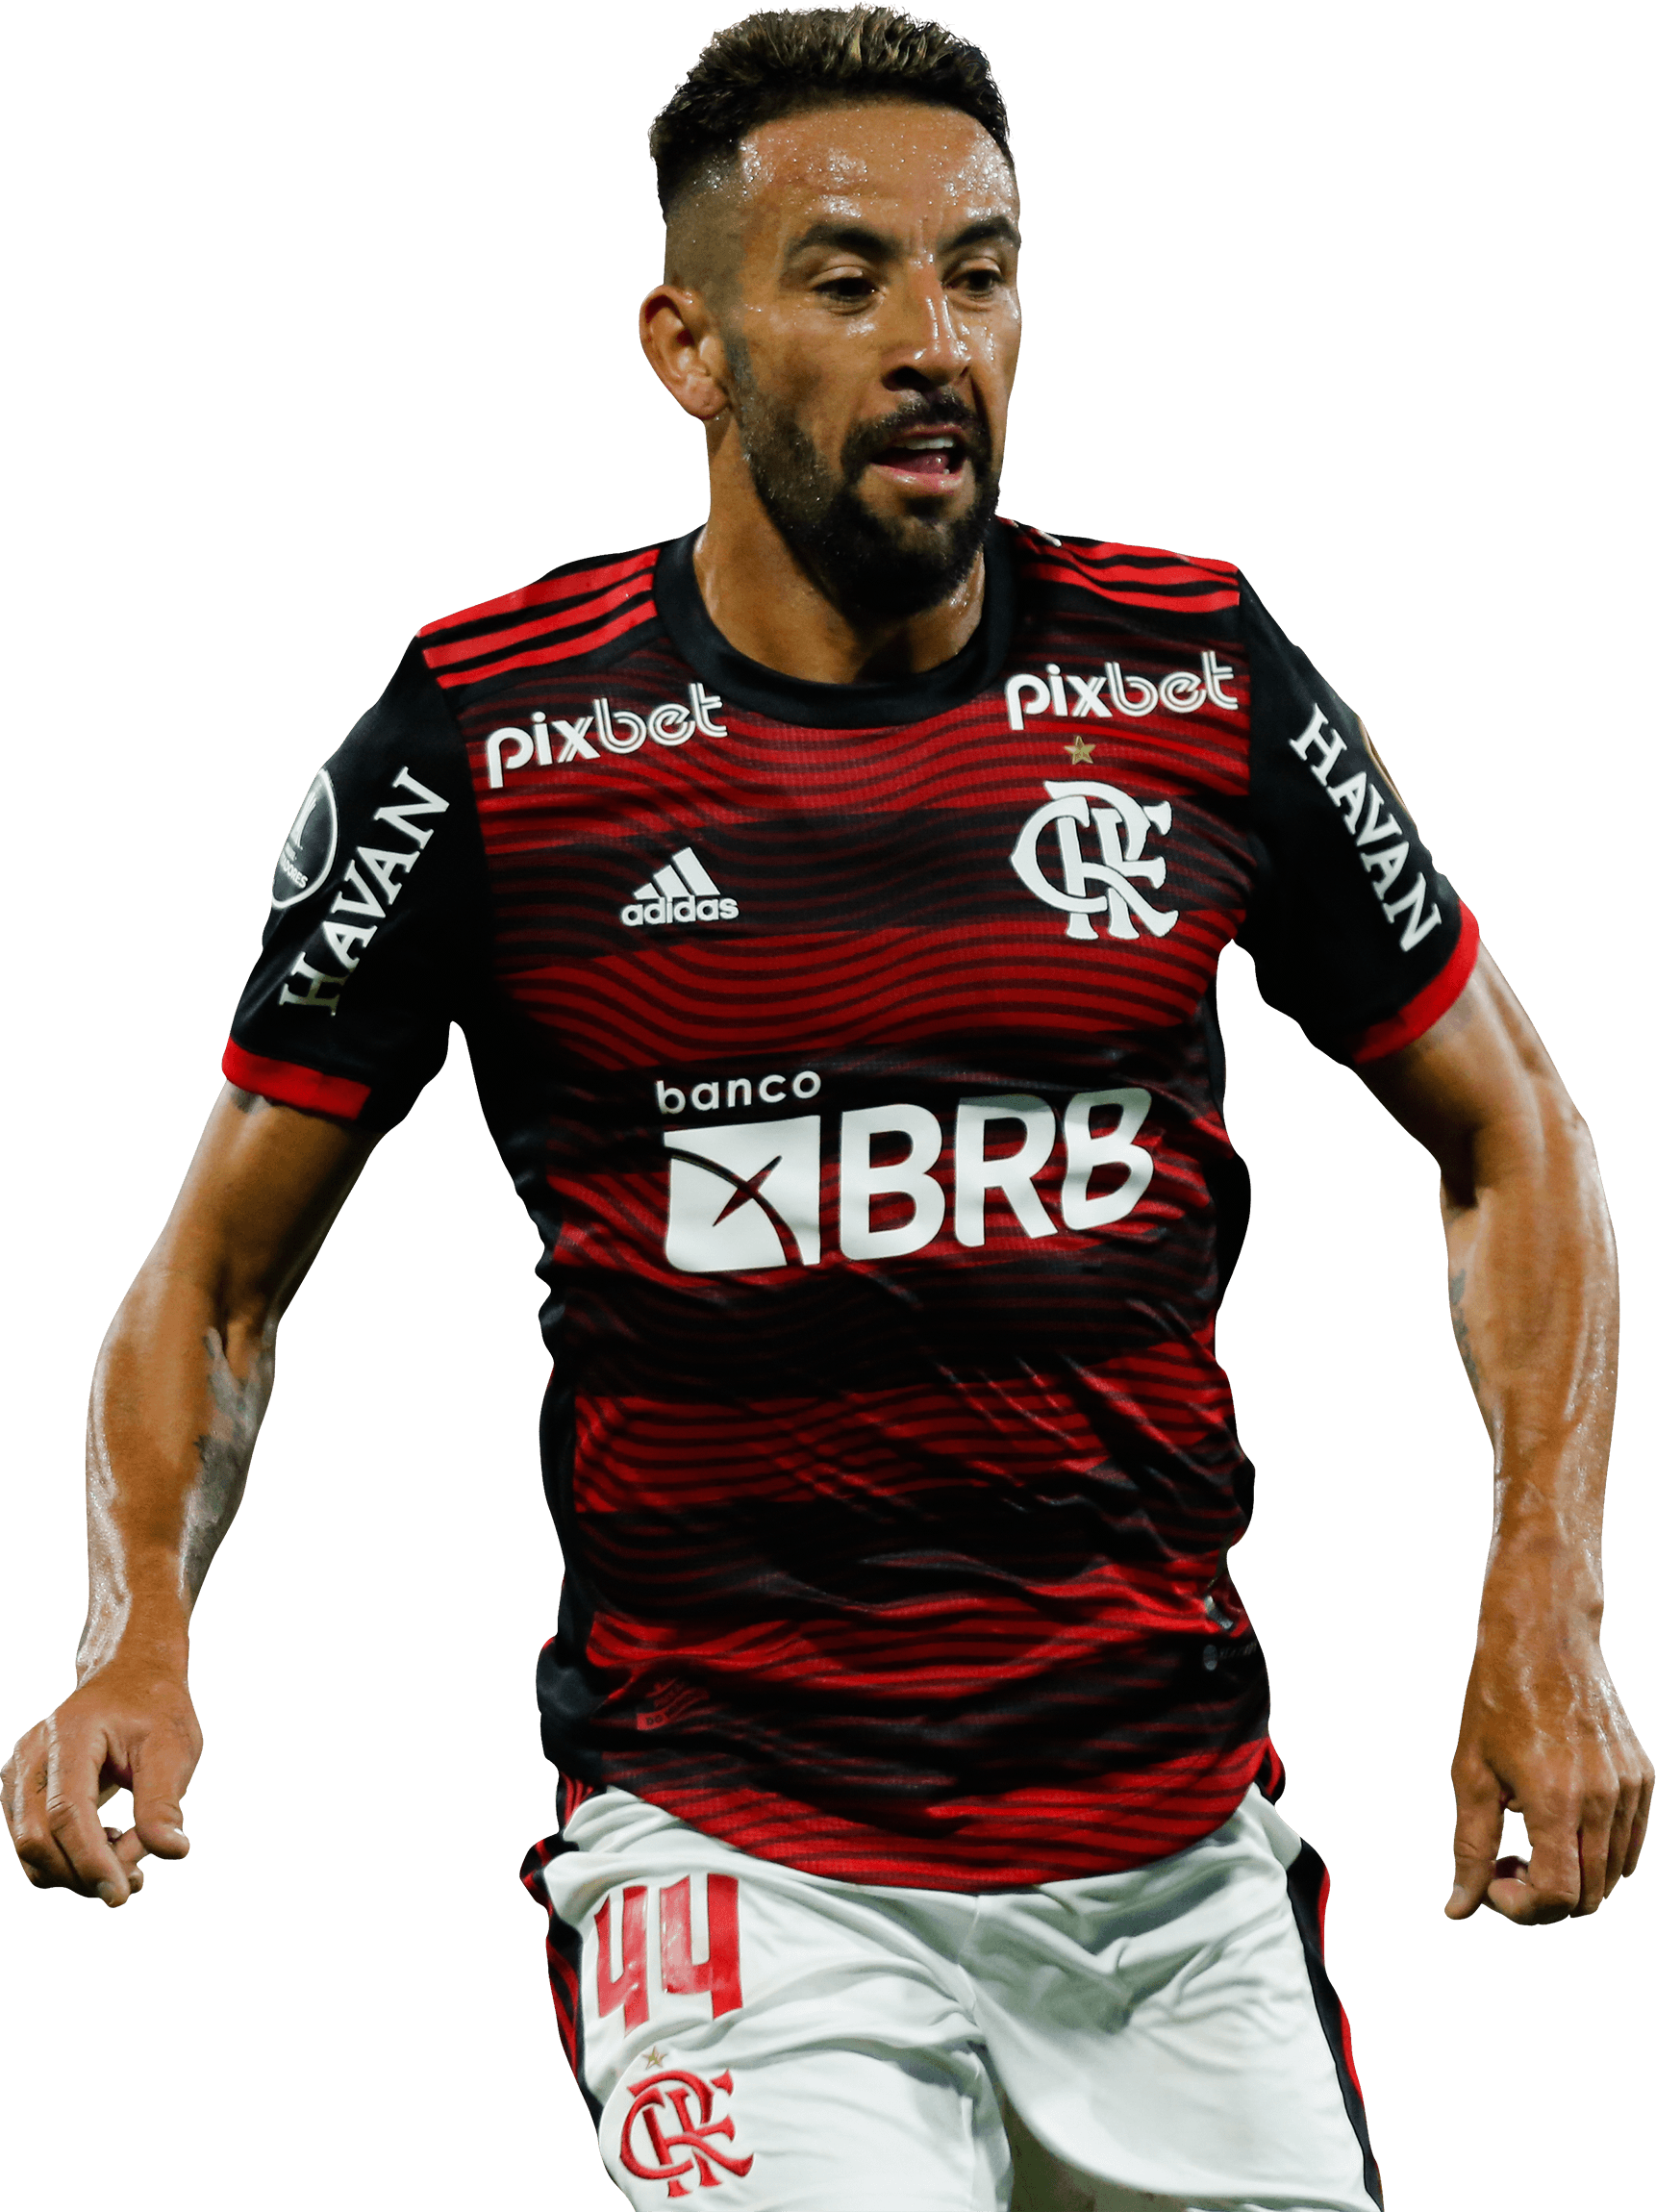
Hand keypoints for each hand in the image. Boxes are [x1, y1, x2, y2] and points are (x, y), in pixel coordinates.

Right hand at [3, 1661, 200, 1907]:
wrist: (127, 1678)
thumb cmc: (153, 1709)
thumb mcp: (173, 1745)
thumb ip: (164, 1800)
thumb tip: (171, 1851)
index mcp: (69, 1734)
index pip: (67, 1812)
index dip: (90, 1860)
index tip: (120, 1895)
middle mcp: (31, 1754)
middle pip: (38, 1838)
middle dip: (83, 1874)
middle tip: (133, 1885)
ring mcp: (18, 1774)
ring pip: (30, 1848)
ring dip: (75, 1872)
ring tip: (128, 1859)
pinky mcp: (18, 1792)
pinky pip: (33, 1842)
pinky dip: (67, 1859)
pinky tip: (108, 1842)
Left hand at [1446, 1612, 1650, 1924]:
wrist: (1545, 1638)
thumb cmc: (1497, 1699)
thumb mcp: (1471, 1773)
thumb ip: (1470, 1847)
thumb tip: (1460, 1908)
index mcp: (1557, 1798)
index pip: (1559, 1893)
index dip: (1522, 1908)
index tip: (1491, 1883)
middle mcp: (1604, 1798)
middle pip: (1590, 1896)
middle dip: (1543, 1901)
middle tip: (1503, 1867)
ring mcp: (1631, 1789)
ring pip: (1613, 1876)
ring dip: (1571, 1882)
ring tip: (1527, 1844)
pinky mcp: (1644, 1778)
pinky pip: (1628, 1845)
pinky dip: (1595, 1857)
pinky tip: (1556, 1826)